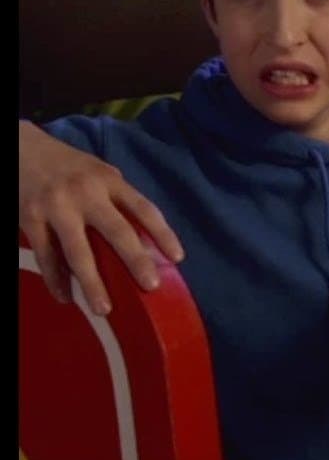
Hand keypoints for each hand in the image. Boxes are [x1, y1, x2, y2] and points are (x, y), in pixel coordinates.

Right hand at [18, 120, 183, 314]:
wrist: (21, 150)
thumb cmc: (69, 167)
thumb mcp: (99, 173)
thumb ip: (118, 199)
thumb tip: (142, 238)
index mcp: (110, 181)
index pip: (144, 209)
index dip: (163, 234)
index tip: (177, 258)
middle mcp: (86, 193)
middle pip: (117, 231)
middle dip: (136, 261)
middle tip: (151, 286)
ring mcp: (57, 207)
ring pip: (78, 252)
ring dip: (92, 283)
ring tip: (104, 309)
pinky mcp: (30, 219)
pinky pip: (47, 256)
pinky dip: (56, 280)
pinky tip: (66, 297)